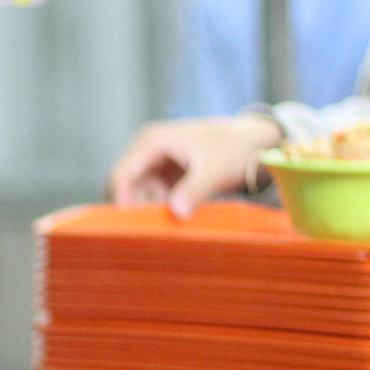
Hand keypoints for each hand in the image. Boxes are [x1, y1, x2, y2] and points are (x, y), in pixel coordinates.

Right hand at [107, 114, 282, 218]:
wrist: (250, 142)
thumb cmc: (232, 149)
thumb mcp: (214, 170)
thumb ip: (194, 191)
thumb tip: (176, 213)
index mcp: (151, 141)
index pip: (120, 175)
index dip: (122, 202)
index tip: (135, 226)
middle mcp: (145, 149)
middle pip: (123, 186)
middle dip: (135, 207)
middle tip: (154, 227)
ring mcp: (152, 162)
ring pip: (135, 193)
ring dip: (149, 209)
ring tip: (173, 218)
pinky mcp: (161, 174)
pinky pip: (149, 196)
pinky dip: (159, 207)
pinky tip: (178, 213)